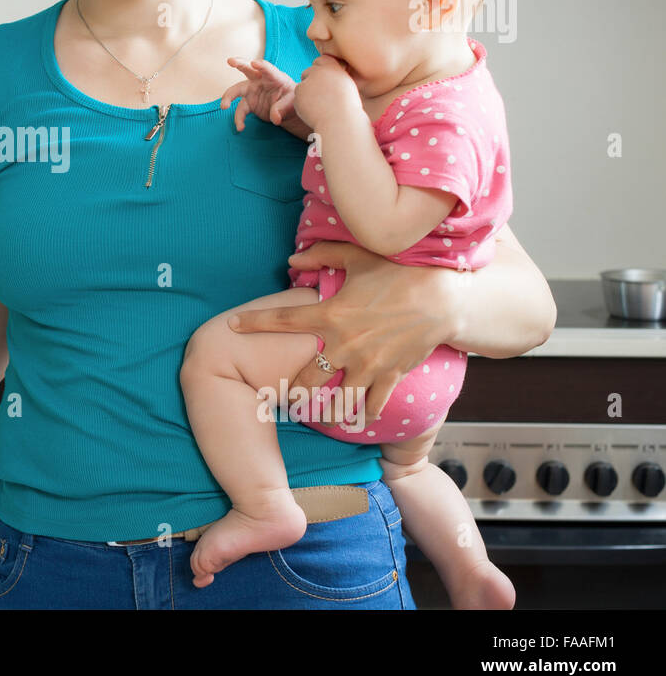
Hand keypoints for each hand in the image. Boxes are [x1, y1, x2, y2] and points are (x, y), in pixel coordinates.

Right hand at [220, 57, 299, 131]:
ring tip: (224, 106)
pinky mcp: (248, 103)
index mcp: (274, 77)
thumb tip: (275, 118)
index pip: (268, 69)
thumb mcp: (292, 103)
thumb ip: (282, 108)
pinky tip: (240, 127)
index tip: (254, 63)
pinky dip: (239, 119)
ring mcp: (252, 91)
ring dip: (229, 97)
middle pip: (248, 70)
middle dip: (239, 64)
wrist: (287, 111)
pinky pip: (240, 110)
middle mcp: (260, 81)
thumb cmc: (291, 101)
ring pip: (237, 90)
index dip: (261, 66)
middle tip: (231, 61)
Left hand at [228, 240, 457, 424]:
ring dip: (325, 411)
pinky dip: (363, 413)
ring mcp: (368, 364)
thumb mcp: (357, 257)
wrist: (443, 298)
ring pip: (338, 399)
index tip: (231, 326)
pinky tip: (356, 418)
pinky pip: (372, 404)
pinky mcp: (391, 375)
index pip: (282, 319)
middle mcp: (345, 344)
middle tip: (279, 399)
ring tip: (315, 416)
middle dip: (290, 392)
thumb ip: (320, 257)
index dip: (253, 323)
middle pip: (306, 378)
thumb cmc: (399, 272)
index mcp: (331, 314)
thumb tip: (290, 259)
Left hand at [294, 54, 359, 128]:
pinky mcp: (299, 92)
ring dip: (306, 95)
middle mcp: (319, 71)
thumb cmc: (348, 108)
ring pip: (301, 86)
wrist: (340, 121)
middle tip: (321, 96)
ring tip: (321, 106)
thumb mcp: (347, 86)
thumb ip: (335, 78)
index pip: (321, 61)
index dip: (321, 71)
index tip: (325, 81)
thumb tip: (326, 78)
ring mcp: (307, 81)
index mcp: (333, 67)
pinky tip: (314, 111)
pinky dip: (302, 105)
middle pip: (307, 72)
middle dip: (310, 82)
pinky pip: (297, 99)